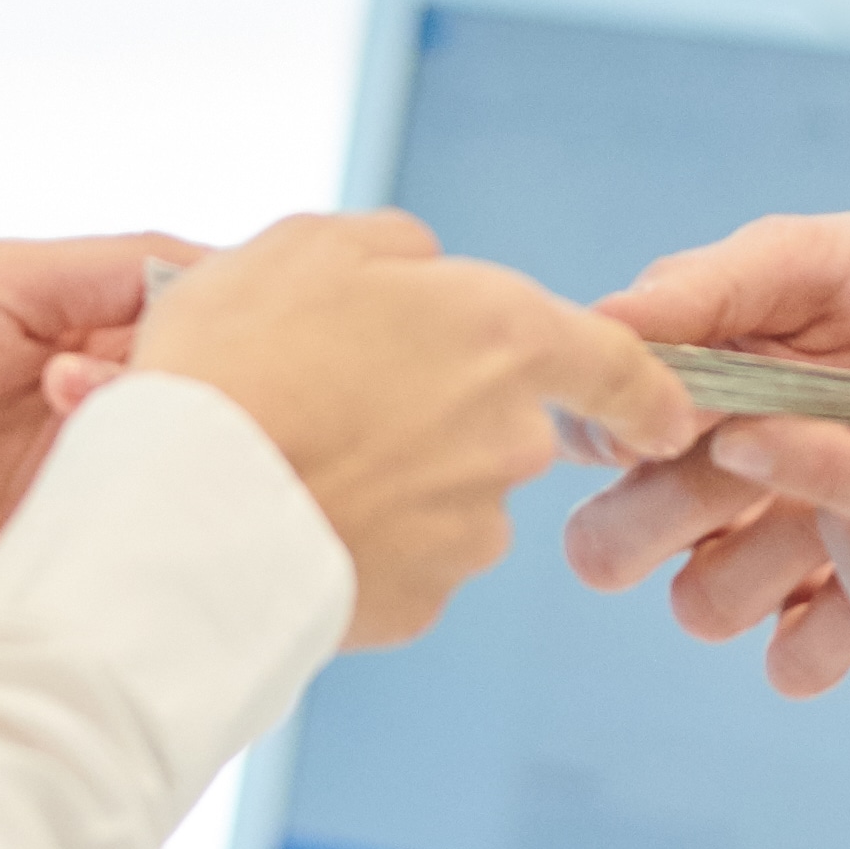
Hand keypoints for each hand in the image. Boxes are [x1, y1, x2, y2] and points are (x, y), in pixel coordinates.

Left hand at [0, 231, 193, 634]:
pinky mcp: (45, 571)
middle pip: (195, 415)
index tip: (242, 330)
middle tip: (148, 384)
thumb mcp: (2, 277)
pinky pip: (120, 560)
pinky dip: (138, 536)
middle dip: (197, 397)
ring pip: (170, 485)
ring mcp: (69, 500)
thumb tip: (229, 272)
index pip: (192, 341)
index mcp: (81, 349)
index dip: (224, 335)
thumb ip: (119, 269)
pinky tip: (119, 499)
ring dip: (161, 459)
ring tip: (85, 425)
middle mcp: (86, 426)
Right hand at [131, 210, 693, 648]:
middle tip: (330, 403)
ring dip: (393, 484)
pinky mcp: (420, 601)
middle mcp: (509, 437)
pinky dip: (358, 545)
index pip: (619, 365)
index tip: (667, 419)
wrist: (182, 510)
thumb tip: (421, 274)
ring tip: (293, 465)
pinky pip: (399, 564)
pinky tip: (290, 523)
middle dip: (436, 419)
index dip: (647, 391)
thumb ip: (390, 249)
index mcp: (501, 334)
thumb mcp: (304, 247)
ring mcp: (469, 530)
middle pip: (501, 427)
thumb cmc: (237, 360)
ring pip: (448, 499)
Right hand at [564, 206, 849, 685]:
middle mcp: (706, 487)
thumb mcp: (826, 260)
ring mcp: (769, 562)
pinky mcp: (843, 624)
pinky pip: (792, 661)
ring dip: (769, 552)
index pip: (587, 436)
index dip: (619, 431)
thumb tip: (608, 324)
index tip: (693, 405)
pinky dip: (839, 620)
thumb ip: (717, 285)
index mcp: (680, 394)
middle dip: (672, 506)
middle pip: (606, 546)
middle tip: (757, 453)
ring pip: (701, 606)